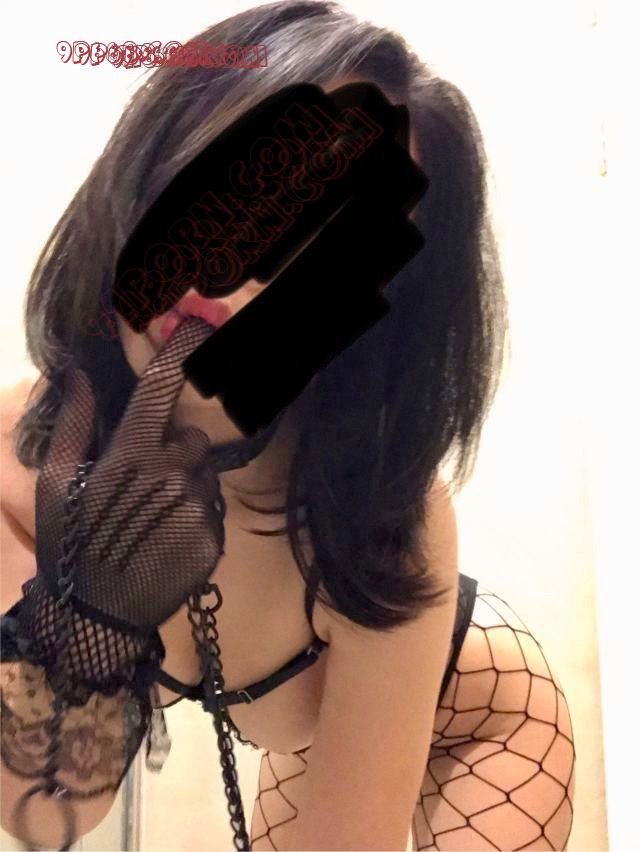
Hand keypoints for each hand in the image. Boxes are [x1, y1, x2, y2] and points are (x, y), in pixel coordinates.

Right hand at [24, 317, 223, 690]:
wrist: (96, 616)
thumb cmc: (70, 543)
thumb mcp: (56, 483)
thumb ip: (73, 423)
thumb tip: (79, 372)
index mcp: (131, 455)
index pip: (161, 389)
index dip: (182, 353)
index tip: (201, 326)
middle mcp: (172, 474)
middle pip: (192, 439)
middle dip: (174, 453)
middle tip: (143, 485)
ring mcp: (197, 508)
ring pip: (204, 476)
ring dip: (185, 488)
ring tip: (152, 520)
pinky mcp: (214, 539)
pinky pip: (212, 511)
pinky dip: (195, 519)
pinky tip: (167, 541)